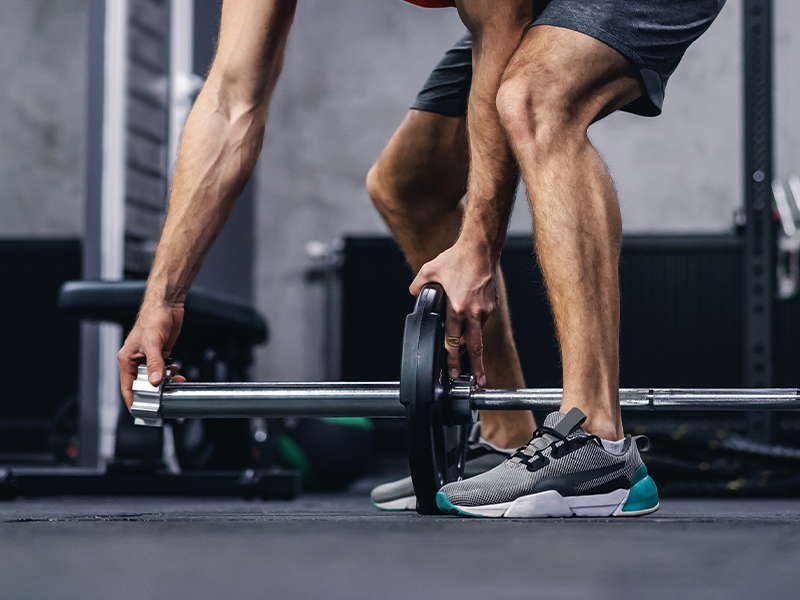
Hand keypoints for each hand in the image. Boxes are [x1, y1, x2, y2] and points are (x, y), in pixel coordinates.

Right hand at [118, 300, 184, 409]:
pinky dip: (171, 374)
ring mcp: (149, 358)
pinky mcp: (161, 354)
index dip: (133, 400)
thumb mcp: (152, 342)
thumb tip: (155, 381)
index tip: (139, 412)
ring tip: (175, 384)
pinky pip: (164, 370)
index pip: (127, 386)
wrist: (167, 305)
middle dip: (154, 392)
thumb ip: (154, 363)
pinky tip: (177, 373)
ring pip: (155, 378)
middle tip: (164, 399)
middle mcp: (136, 360)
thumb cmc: (152, 318)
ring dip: (165, 383)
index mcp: (127, 359)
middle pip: (143, 384)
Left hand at [410, 242, 498, 386]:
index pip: (453, 340)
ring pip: (478, 333)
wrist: (480, 248)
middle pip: (474, 346)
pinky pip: (483, 320)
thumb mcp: (429, 270)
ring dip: (475, 347)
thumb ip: (419, 285)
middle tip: (476, 380)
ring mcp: (485, 309)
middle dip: (475, 366)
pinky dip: (476, 326)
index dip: (452, 358)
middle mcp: (473, 311)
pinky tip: (471, 326)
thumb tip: (414, 293)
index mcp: (457, 307)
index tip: (453, 371)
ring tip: (475, 364)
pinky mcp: (492, 304)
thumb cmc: (457, 258)